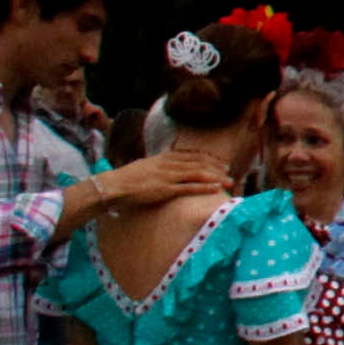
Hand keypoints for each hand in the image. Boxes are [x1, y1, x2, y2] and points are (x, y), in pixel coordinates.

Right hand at [97, 148, 228, 212]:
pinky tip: (216, 189)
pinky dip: (205, 187)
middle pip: (199, 163)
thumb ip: (160, 165)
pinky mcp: (166, 189)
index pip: (192, 155)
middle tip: (229, 171)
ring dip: (216, 177)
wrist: (114, 185)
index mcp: (164, 157)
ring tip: (228, 181)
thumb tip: (168, 165)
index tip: (220, 162)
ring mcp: (168, 176)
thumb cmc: (127, 178)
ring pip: (198, 174)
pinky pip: (190, 187)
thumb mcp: (146, 166)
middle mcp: (169, 164)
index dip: (208, 159)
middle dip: (216, 167)